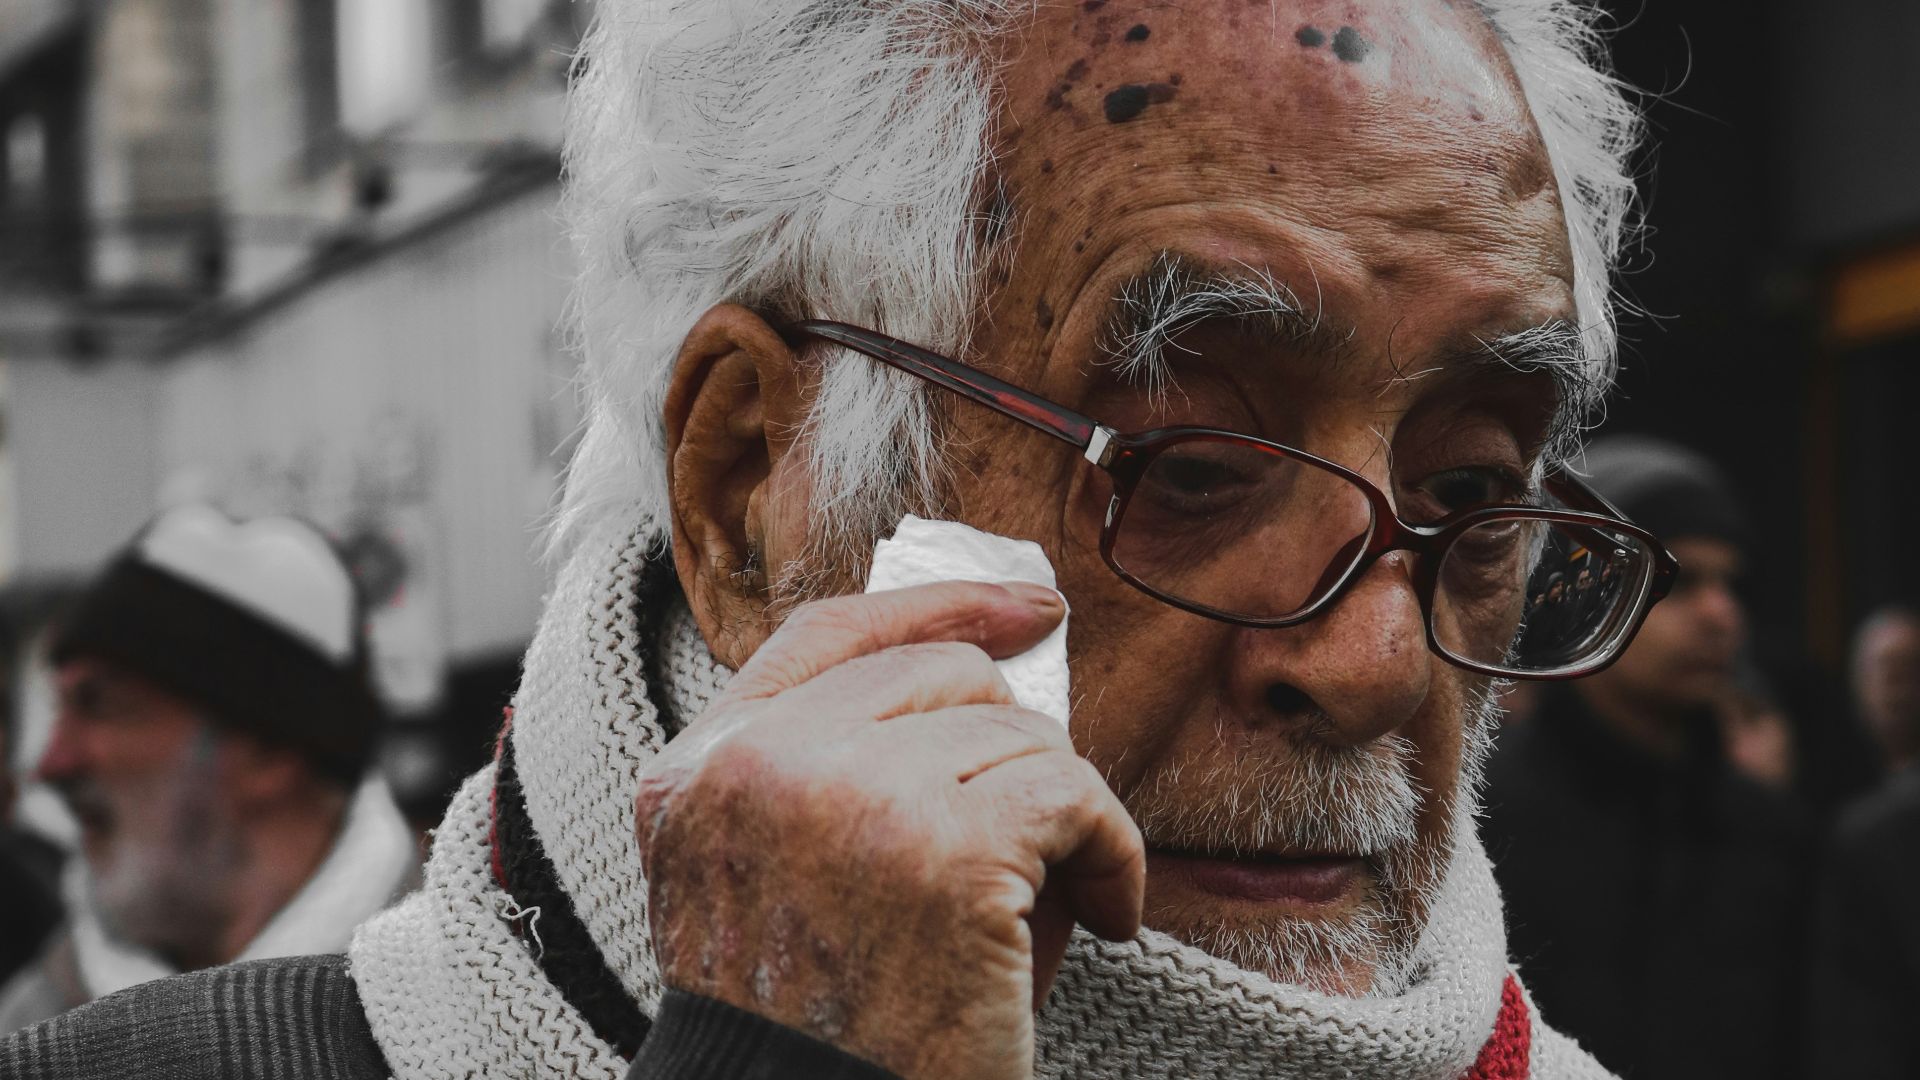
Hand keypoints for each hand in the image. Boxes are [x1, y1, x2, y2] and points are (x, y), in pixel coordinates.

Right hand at [634, 580, 1144, 1079]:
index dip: (940, 605)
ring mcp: (850, 798)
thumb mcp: (783, 882)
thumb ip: (846, 772)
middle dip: (1011, 744)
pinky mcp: (945, 850)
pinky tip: (1106, 911)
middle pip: (939, 672)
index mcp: (698, 772)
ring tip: (1066, 890)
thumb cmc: (825, 1030)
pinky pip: (1074, 796)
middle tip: (1041, 831)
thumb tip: (1008, 686)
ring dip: (1064, 810)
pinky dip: (1114, 853)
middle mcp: (759, 767)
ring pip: (1016, 733)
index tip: (1028, 610)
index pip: (829, 635)